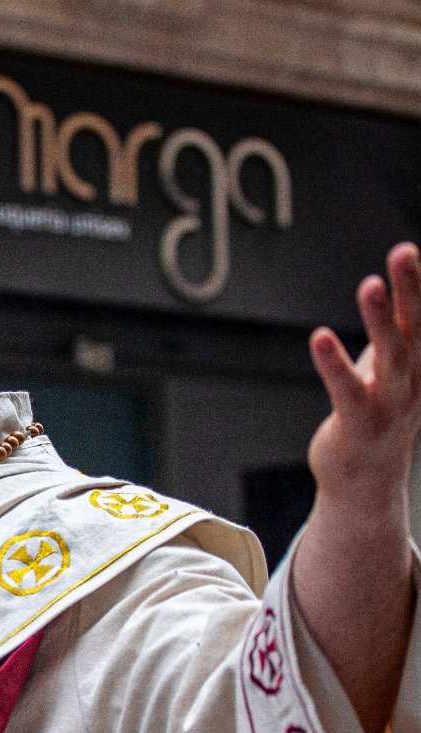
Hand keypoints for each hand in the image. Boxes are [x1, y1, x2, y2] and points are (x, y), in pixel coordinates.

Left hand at [307, 243, 420, 522]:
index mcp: (419, 364)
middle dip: (411, 289)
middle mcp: (411, 381)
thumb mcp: (392, 369)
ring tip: (370, 285)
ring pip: (390, 357)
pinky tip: (320, 337)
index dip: (420, 285)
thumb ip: (397, 330)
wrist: (366, 483)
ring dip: (381, 320)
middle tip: (405, 252)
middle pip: (414, 329)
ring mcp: (389, 404)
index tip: (411, 248)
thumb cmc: (376, 415)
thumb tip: (391, 290)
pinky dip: (335, 363)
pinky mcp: (359, 424)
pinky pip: (347, 390)